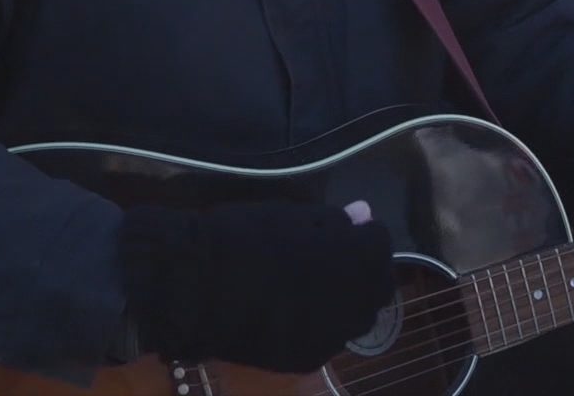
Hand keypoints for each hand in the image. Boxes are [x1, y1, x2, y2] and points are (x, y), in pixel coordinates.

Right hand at [120, 199, 395, 373]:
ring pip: (359, 318)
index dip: (367, 235)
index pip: (380, 246)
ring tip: (323, 285)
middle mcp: (351, 302)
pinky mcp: (308, 358)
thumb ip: (334, 221)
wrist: (193, 289)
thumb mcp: (289, 217)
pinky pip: (331, 338)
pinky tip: (302, 310)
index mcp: (350, 259)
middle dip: (366, 269)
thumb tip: (362, 215)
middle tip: (342, 257)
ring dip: (351, 299)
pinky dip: (326, 323)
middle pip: (378, 287)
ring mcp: (331, 335)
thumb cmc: (241, 240)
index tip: (352, 230)